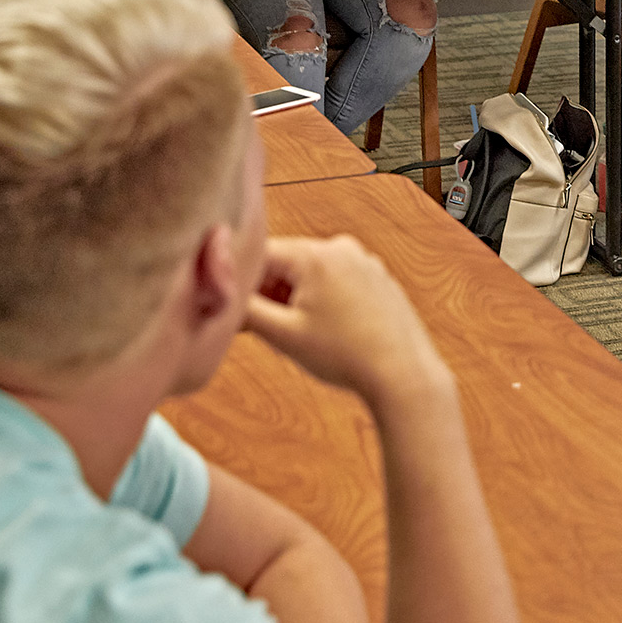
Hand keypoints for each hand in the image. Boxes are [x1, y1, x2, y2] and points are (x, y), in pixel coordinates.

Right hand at [244, 235, 448, 407]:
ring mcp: (364, 261)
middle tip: (265, 330)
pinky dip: (323, 300)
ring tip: (302, 335)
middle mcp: (341, 247)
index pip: (258, 254)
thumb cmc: (344, 356)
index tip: (235, 311)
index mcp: (315, 255)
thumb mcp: (283, 336)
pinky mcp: (379, 278)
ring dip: (296, 298)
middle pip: (286, 262)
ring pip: (311, 273)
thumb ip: (245, 310)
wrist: (403, 375)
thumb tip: (217, 293)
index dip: (240, 283)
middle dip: (270, 292)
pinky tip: (328, 332)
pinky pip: (338, 281)